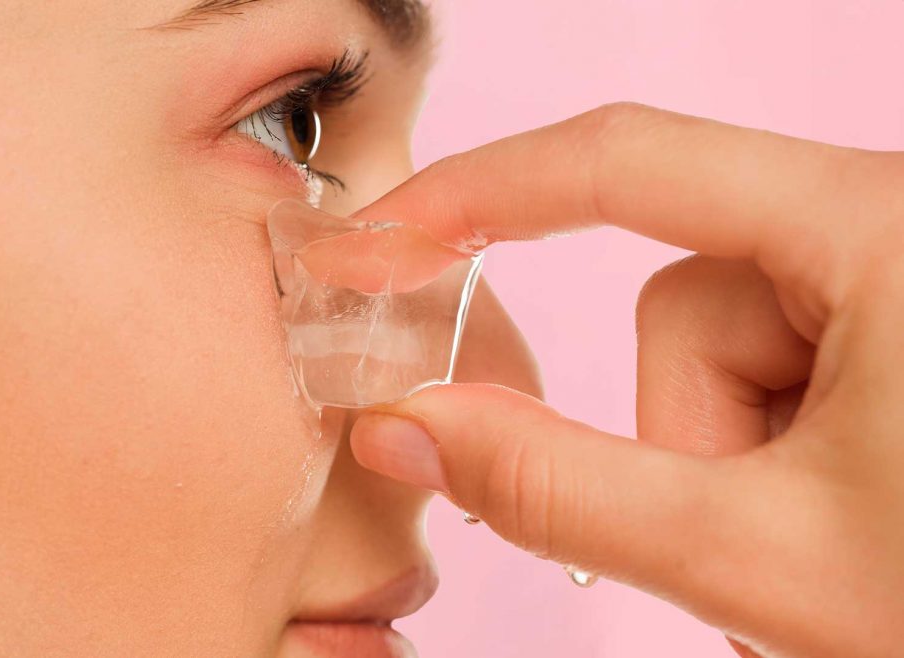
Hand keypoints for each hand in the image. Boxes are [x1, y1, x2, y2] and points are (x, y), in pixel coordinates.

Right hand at [347, 103, 902, 657]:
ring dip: (732, 453)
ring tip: (819, 548)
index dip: (479, 193)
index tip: (382, 236)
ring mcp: (896, 269)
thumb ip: (556, 490)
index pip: (623, 162)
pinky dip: (774, 445)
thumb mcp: (758, 556)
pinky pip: (774, 359)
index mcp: (877, 228)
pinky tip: (846, 517)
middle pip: (684, 300)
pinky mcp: (898, 316)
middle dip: (687, 432)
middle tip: (760, 546)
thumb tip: (407, 429)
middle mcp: (891, 219)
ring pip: (723, 343)